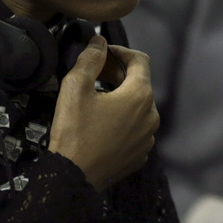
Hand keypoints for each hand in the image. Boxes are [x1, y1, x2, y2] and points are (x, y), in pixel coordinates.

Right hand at [49, 36, 159, 190]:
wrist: (71, 180)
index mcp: (141, 96)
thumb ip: (90, 59)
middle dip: (117, 75)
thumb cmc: (74, 133)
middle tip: (93, 76)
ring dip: (120, 99)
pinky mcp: (140, 154)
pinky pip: (135, 128)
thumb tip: (100, 42)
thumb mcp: (76, 89)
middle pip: (139, 84)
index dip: (121, 51)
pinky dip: (122, 120)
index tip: (103, 53)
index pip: (140, 60)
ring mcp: (148, 137)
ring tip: (95, 101)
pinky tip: (101, 125)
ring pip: (137, 107)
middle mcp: (152, 115)